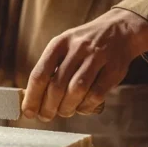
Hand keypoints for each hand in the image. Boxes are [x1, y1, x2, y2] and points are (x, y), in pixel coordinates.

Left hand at [22, 8, 147, 120]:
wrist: (119, 30)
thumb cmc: (84, 46)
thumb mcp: (64, 48)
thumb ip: (50, 70)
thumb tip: (33, 100)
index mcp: (59, 43)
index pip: (40, 74)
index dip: (32, 97)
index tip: (27, 112)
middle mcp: (77, 48)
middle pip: (57, 85)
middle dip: (48, 106)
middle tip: (45, 116)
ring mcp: (97, 57)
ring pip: (77, 90)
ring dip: (67, 107)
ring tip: (64, 112)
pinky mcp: (114, 69)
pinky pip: (96, 94)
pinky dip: (86, 106)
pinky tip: (81, 107)